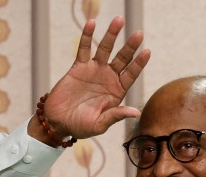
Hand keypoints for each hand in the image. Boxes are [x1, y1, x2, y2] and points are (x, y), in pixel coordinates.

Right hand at [37, 17, 149, 140]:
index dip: (139, 64)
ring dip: (112, 35)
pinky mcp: (78, 67)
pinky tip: (92, 23)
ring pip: (105, 49)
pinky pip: (84, 49)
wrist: (58, 122)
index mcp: (116, 91)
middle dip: (130, 46)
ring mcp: (94, 70)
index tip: (147, 51)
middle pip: (122, 58)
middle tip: (139, 33)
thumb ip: (116, 115)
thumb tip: (135, 112)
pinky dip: (87, 36)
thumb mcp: (100, 124)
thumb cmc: (80, 127)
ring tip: (119, 20)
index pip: (131, 74)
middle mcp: (108, 78)